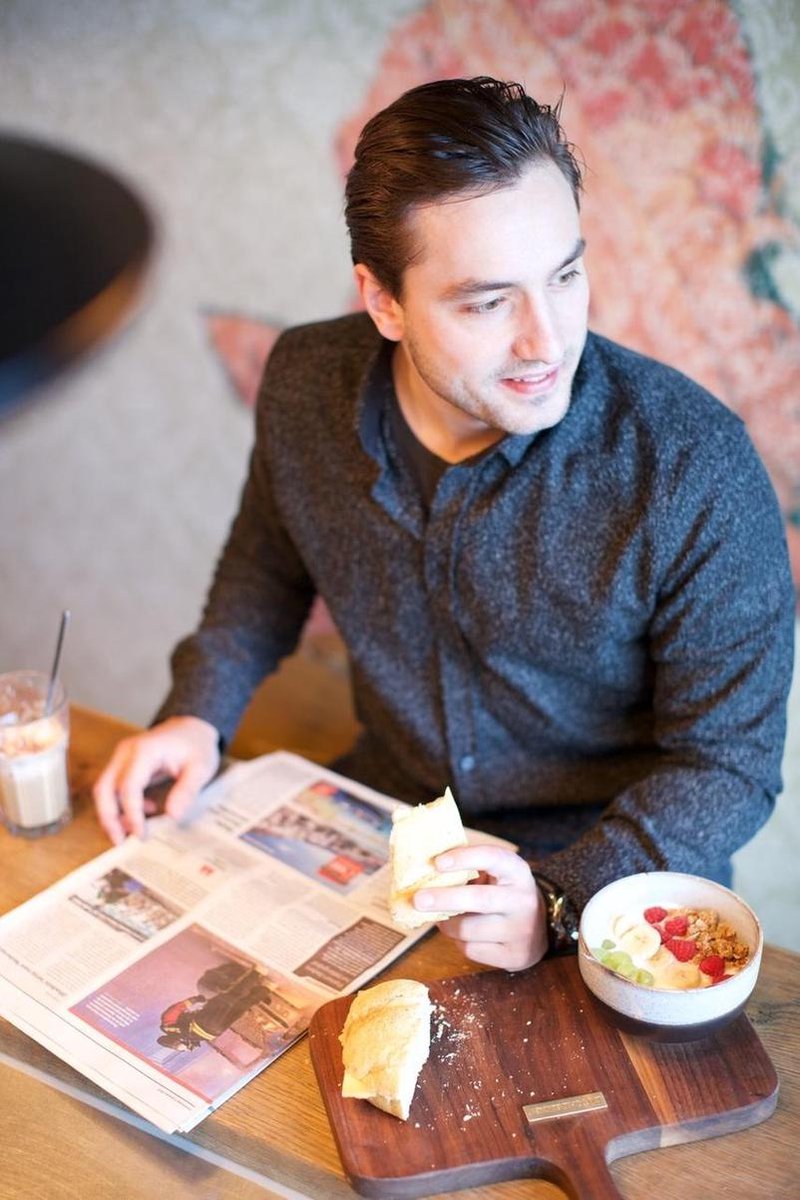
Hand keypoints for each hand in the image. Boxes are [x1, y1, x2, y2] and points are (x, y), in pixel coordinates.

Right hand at [93, 716, 220, 844]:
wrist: (192, 727)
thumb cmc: (196, 745)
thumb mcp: (201, 767)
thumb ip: (187, 790)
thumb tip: (172, 816)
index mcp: (145, 750)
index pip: (128, 786)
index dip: (131, 814)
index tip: (140, 835)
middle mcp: (126, 752)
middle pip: (103, 788)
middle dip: (108, 818)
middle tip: (121, 842)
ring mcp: (121, 757)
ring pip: (103, 790)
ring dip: (112, 814)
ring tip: (131, 833)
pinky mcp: (123, 765)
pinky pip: (113, 788)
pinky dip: (121, 805)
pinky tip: (145, 811)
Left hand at [414, 844, 548, 970]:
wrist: (540, 927)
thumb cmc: (502, 892)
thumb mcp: (495, 873)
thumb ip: (466, 865)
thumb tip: (422, 862)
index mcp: (517, 871)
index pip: (492, 857)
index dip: (464, 858)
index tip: (437, 862)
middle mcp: (523, 900)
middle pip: (478, 899)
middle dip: (443, 898)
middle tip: (417, 899)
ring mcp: (521, 930)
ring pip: (468, 929)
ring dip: (447, 924)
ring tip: (443, 918)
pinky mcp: (514, 956)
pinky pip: (471, 950)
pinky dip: (459, 942)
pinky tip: (464, 934)